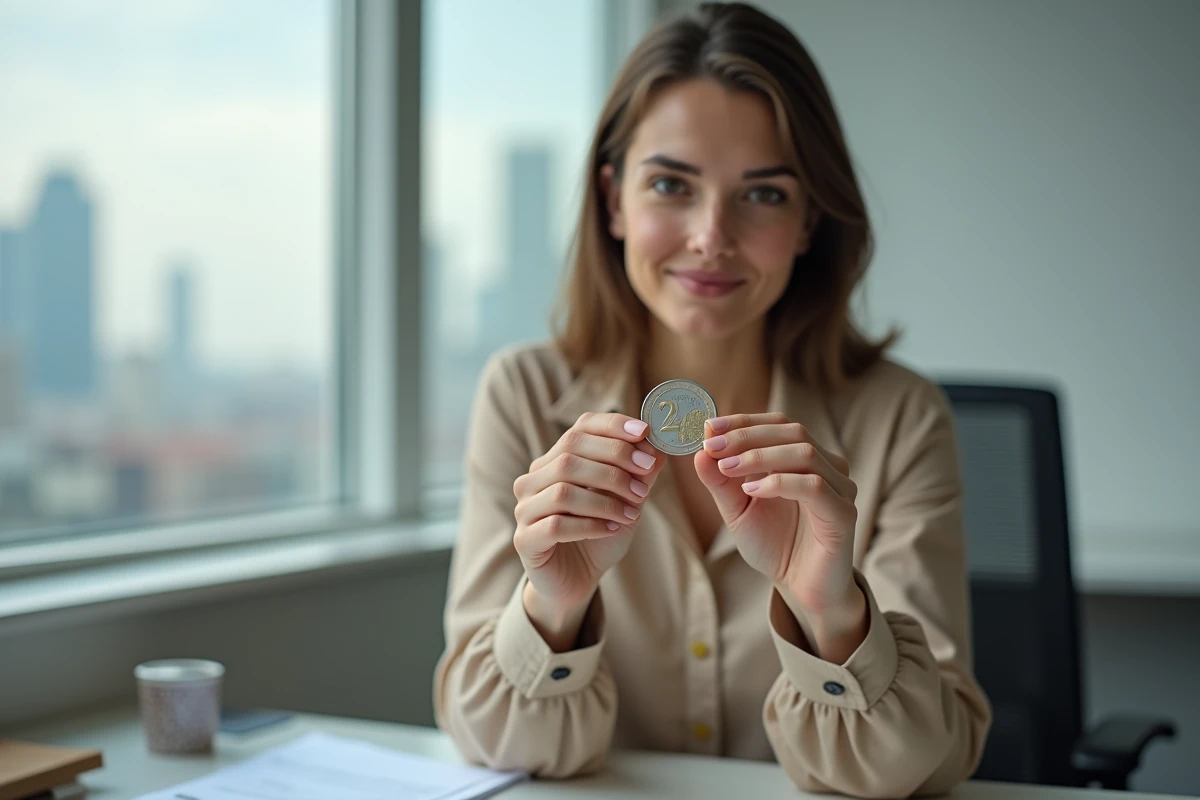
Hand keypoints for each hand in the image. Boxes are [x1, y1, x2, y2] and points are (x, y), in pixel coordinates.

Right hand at [513, 412, 664, 646]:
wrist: (577, 580)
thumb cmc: (600, 534)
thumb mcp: (627, 501)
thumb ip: (639, 475)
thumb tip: (659, 446)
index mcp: (556, 459)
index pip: (580, 428)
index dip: (612, 427)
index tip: (645, 433)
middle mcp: (534, 479)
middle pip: (570, 456)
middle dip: (614, 465)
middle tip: (645, 482)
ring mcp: (525, 508)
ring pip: (563, 491)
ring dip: (605, 500)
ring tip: (633, 513)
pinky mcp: (525, 539)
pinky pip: (557, 524)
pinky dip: (590, 525)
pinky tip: (611, 529)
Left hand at [694, 413, 865, 658]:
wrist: (801, 589)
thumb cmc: (774, 545)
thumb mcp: (737, 510)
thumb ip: (720, 481)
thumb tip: (700, 450)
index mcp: (804, 459)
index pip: (778, 424)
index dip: (744, 421)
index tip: (708, 427)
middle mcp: (828, 468)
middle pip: (793, 432)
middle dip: (747, 436)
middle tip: (713, 446)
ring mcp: (840, 490)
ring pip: (804, 454)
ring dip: (760, 456)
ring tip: (727, 468)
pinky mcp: (843, 514)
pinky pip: (814, 487)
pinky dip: (780, 482)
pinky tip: (753, 490)